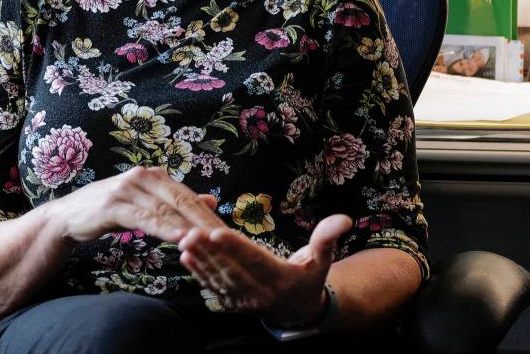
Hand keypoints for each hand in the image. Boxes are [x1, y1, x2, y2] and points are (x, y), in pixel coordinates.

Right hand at [48, 166, 223, 244]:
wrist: (69, 216)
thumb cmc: (111, 211)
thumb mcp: (147, 205)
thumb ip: (176, 203)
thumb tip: (211, 201)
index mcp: (154, 175)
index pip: (188, 196)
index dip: (208, 215)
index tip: (227, 234)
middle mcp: (143, 176)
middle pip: (181, 200)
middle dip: (204, 221)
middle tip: (225, 239)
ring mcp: (128, 188)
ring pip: (165, 209)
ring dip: (188, 226)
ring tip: (208, 241)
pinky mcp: (114, 204)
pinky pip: (145, 217)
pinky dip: (164, 228)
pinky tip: (179, 238)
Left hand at [179, 214, 352, 326]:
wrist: (299, 312)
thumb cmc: (310, 278)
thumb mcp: (322, 260)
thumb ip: (327, 238)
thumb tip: (344, 218)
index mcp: (281, 279)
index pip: (255, 260)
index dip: (236, 247)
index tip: (217, 232)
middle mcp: (260, 292)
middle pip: (231, 270)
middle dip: (210, 252)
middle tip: (190, 232)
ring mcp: (244, 300)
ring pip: (219, 279)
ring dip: (200, 260)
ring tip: (185, 241)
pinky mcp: (232, 302)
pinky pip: (213, 287)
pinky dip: (198, 272)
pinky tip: (185, 256)